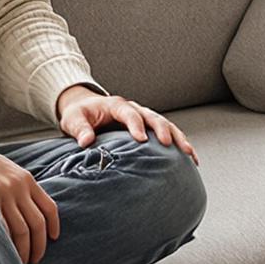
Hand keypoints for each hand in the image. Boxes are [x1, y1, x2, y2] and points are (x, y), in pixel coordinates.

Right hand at [0, 134, 61, 263]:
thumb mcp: (7, 171)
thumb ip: (20, 189)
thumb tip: (29, 214)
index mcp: (27, 179)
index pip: (49, 207)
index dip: (53, 226)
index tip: (53, 238)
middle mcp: (18, 186)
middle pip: (37, 224)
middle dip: (38, 246)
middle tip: (35, 260)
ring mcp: (3, 193)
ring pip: (21, 230)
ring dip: (22, 250)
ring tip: (19, 262)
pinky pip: (1, 228)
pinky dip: (4, 243)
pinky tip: (2, 252)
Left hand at [56, 86, 197, 162]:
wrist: (85, 110)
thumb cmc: (80, 115)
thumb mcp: (73, 119)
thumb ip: (80, 129)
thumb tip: (86, 142)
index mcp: (116, 105)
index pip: (129, 113)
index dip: (135, 124)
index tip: (140, 139)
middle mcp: (133, 109)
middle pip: (153, 116)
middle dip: (162, 129)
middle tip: (168, 144)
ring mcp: (143, 118)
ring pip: (165, 124)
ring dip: (178, 137)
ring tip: (189, 153)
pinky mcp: (148, 129)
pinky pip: (167, 134)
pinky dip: (179, 144)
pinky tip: (191, 158)